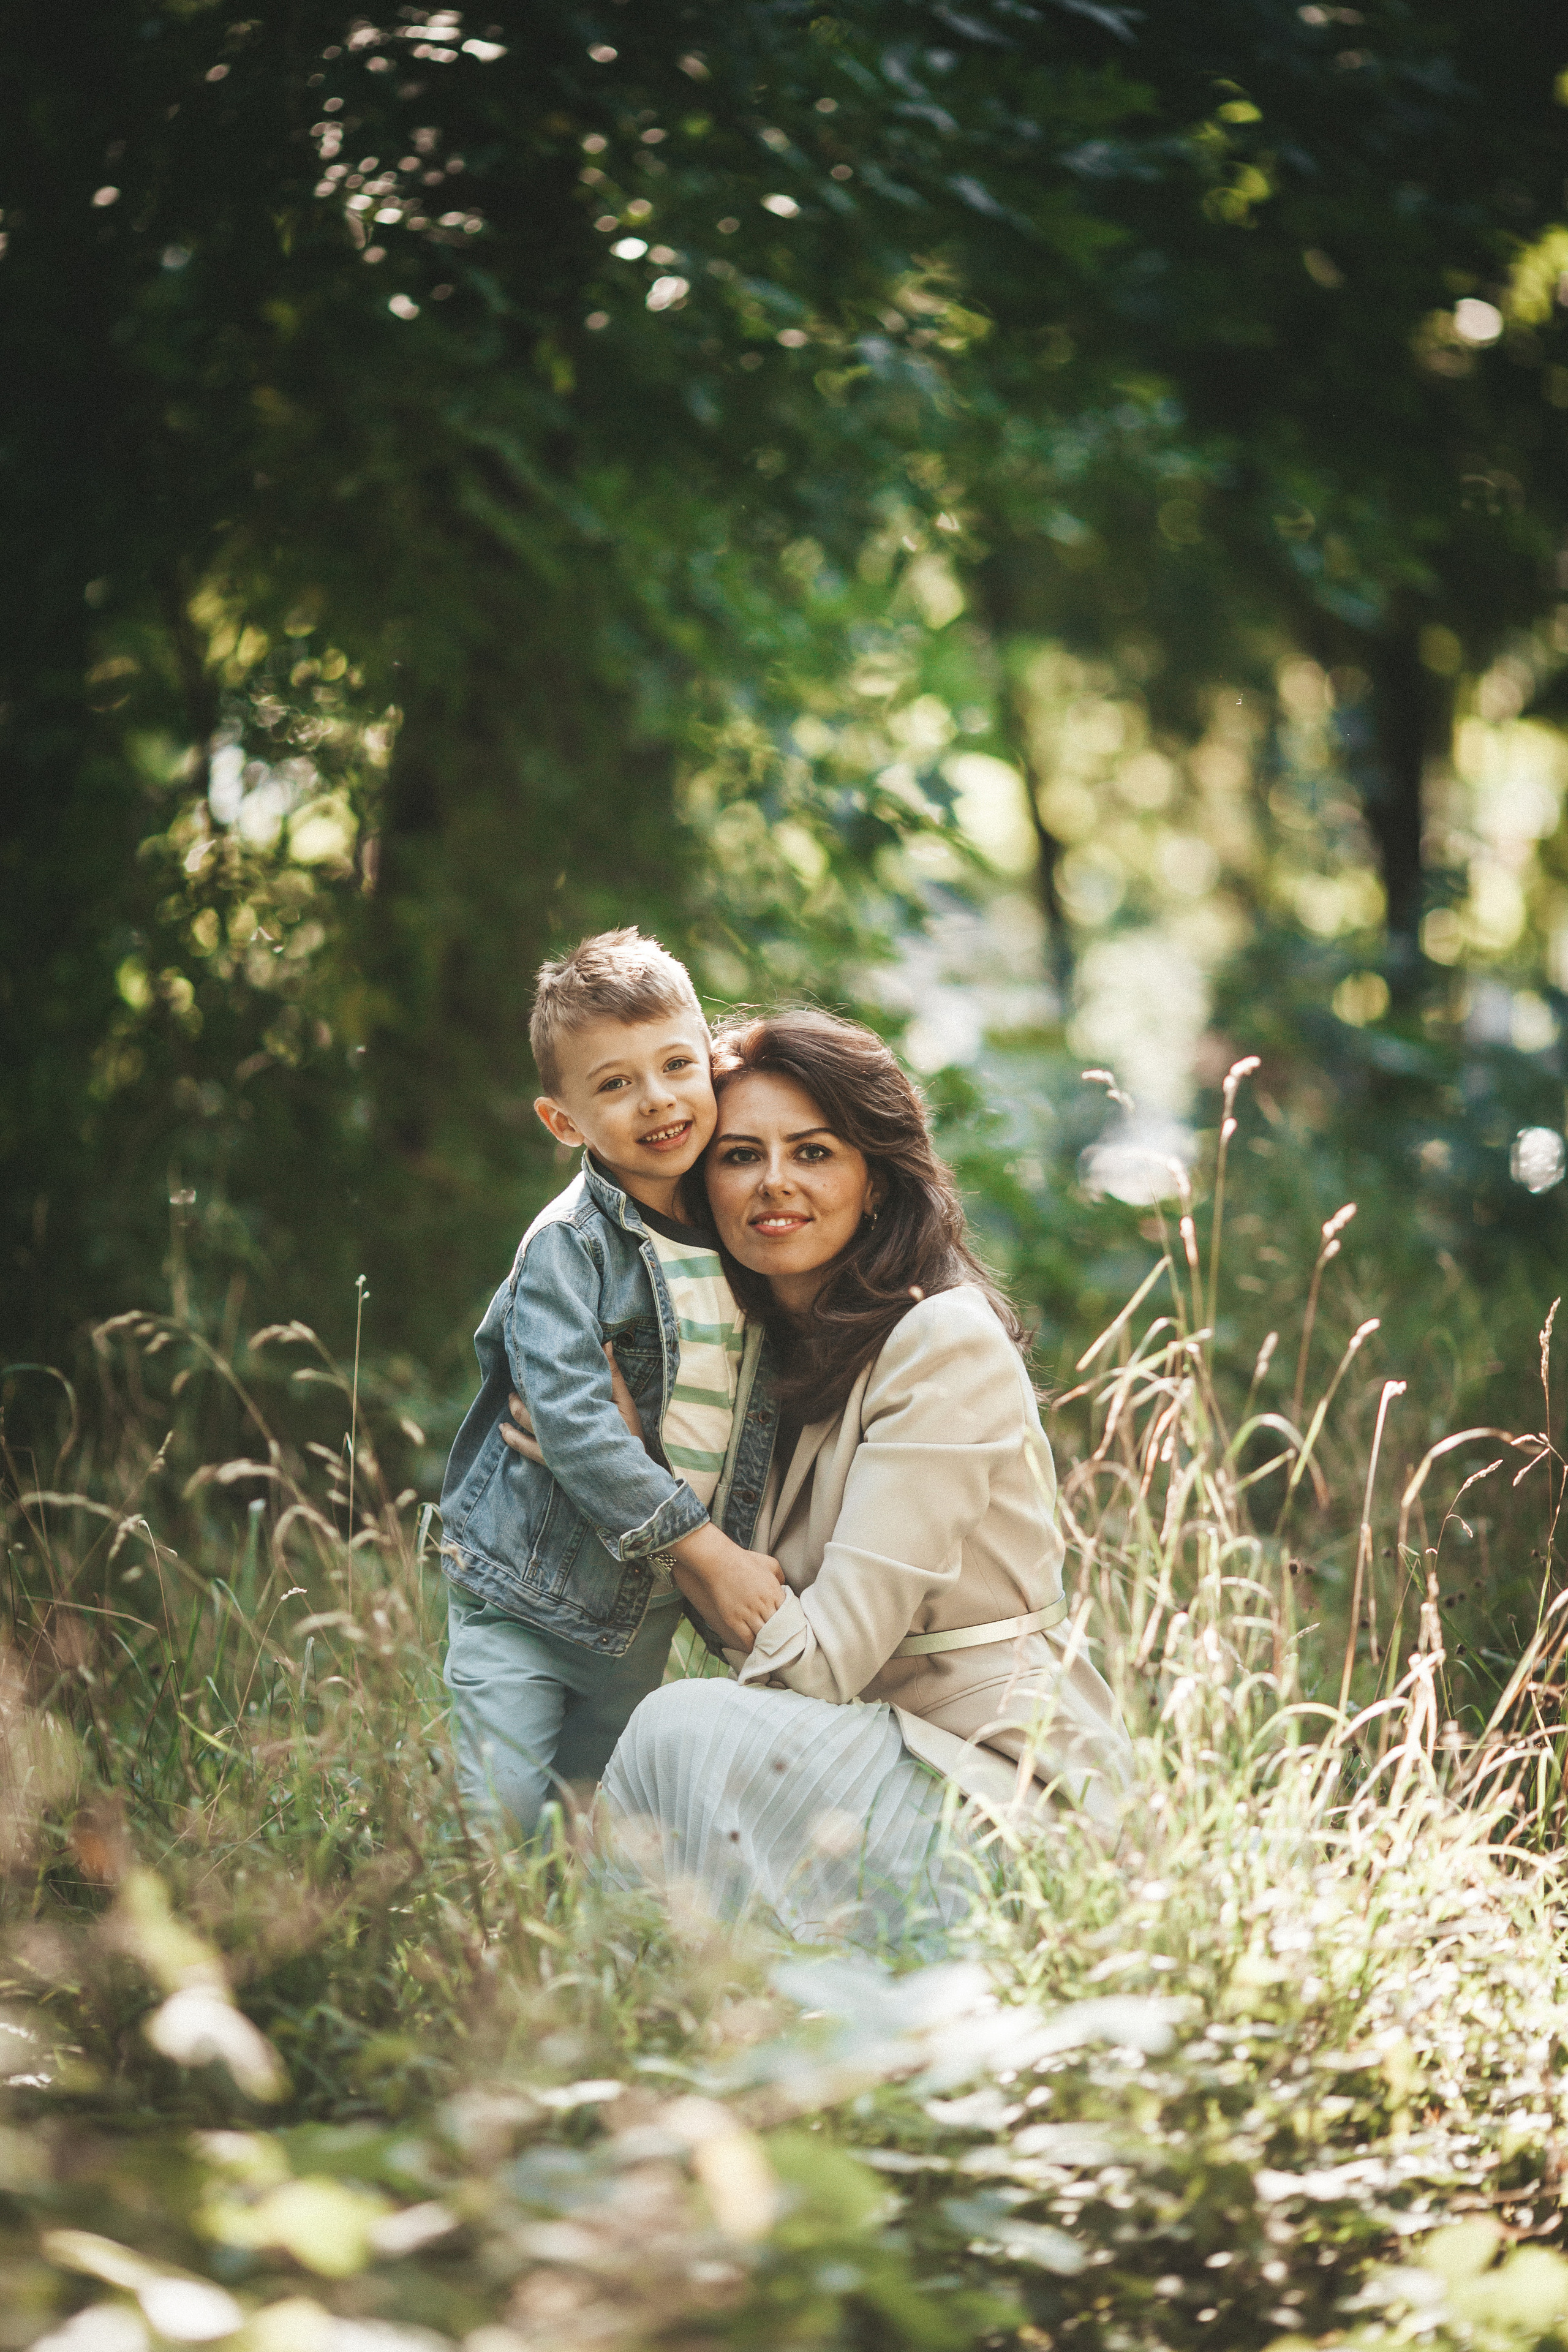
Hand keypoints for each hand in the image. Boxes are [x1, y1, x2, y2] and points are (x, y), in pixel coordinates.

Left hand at [499, 1343, 643, 1463]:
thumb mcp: (624, 1405)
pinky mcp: (551, 1462)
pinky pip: (526, 1450)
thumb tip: (605, 1343)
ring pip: (524, 1428)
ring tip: (510, 1398)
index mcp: (578, 1413)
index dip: (540, 1375)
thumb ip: (612, 1375)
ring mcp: (553, 1449)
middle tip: (519, 1374)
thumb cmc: (628, 1437)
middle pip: (532, 1408)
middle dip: (522, 1392)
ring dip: (514, 1411)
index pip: (552, 1390)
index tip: (533, 1359)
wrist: (628, 1477)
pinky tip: (504, 1431)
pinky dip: (513, 1440)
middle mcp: (560, 1432)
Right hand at [669, 1520, 784, 1651]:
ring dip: (769, 1643)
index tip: (793, 1629)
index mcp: (774, 1592)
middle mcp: (763, 1605)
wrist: (719, 1562)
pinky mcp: (734, 1620)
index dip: (792, 1624)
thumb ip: (781, 1577)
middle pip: (779, 1628)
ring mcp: (748, 1613)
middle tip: (787, 1645)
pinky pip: (747, 1639)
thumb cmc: (745, 1561)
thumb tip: (785, 1588)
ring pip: (764, 1636)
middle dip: (783, 1637)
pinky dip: (753, 1646)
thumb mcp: (770, 1563)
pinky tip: (756, 1649)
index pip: (790, 1615)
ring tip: (773, 1650)